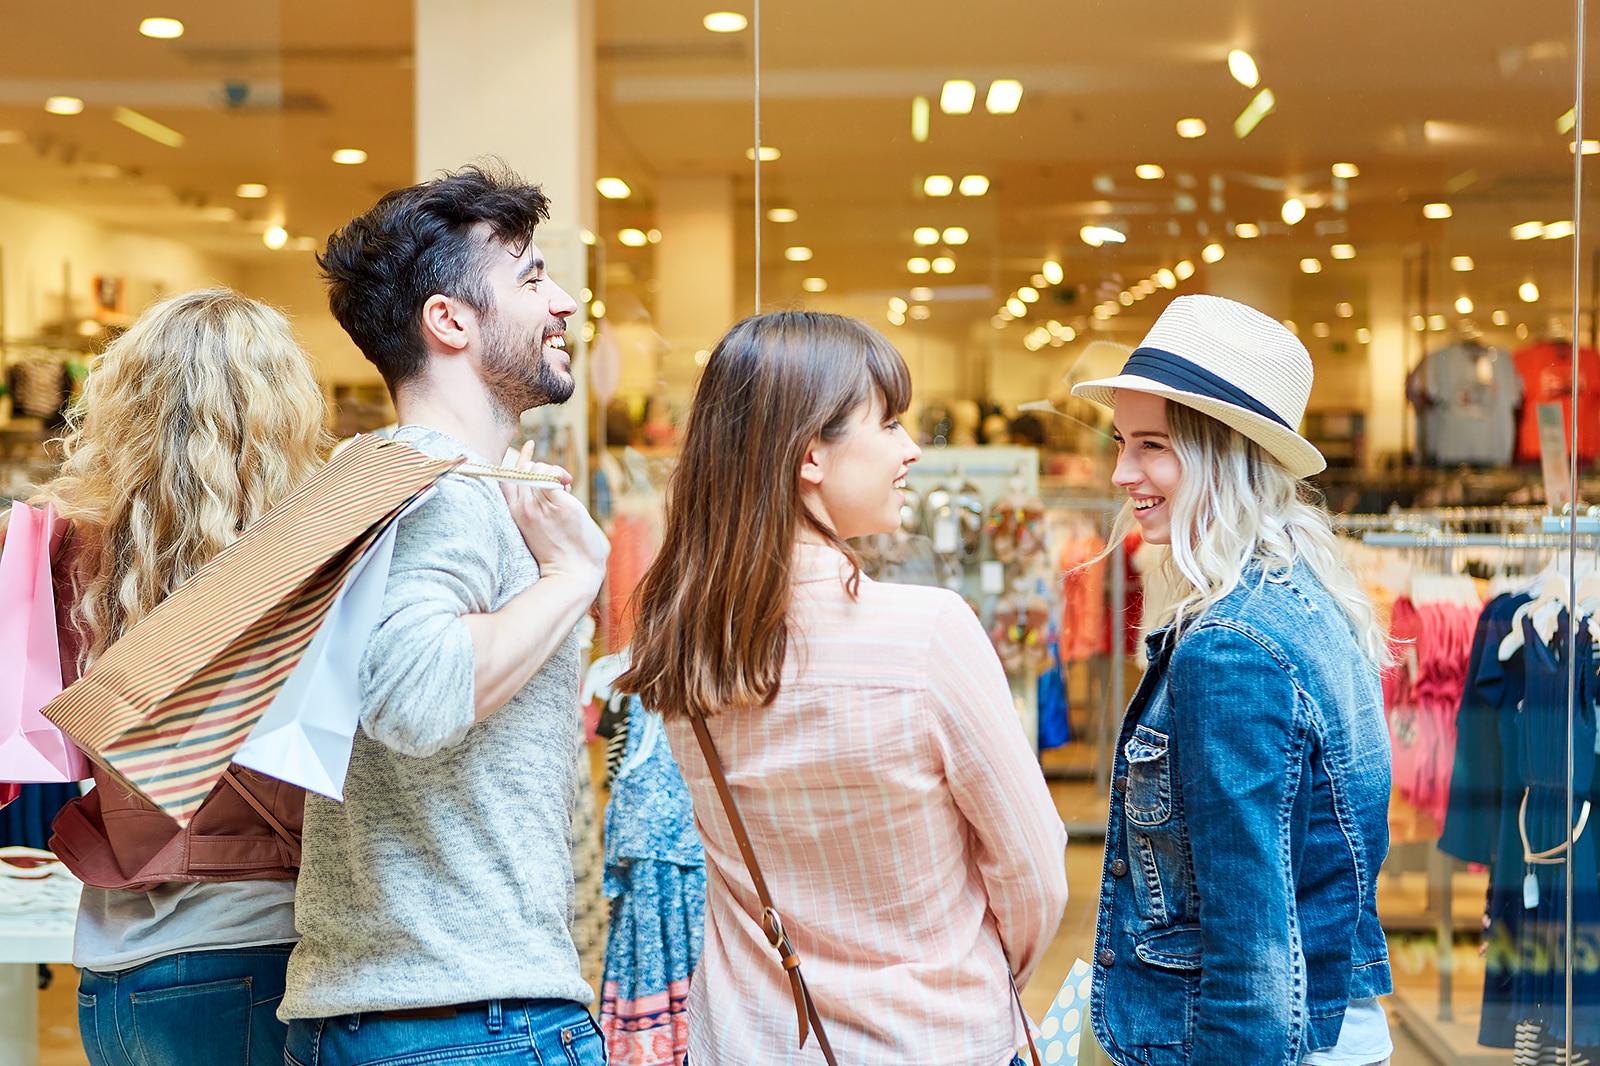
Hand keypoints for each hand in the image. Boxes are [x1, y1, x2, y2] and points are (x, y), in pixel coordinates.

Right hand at [501, 443, 608, 591]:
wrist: (572, 574)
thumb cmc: (558, 553)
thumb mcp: (536, 529)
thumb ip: (536, 505)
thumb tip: (556, 481)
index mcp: (513, 515)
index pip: (506, 477)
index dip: (518, 460)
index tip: (529, 446)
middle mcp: (522, 509)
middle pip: (524, 469)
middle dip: (543, 467)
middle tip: (562, 481)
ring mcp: (539, 506)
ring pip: (539, 469)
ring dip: (554, 471)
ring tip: (566, 485)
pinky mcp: (558, 504)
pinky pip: (553, 475)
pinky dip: (560, 474)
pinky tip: (567, 483)